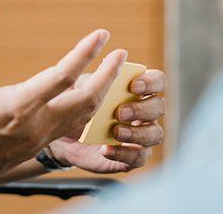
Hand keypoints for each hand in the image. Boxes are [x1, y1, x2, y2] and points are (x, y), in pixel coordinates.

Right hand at [0, 0, 126, 196]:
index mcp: (17, 106)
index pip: (63, 76)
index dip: (86, 53)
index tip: (103, 34)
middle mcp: (34, 125)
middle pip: (87, 101)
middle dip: (108, 76)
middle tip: (121, 54)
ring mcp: (37, 141)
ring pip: (83, 118)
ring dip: (100, 95)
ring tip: (109, 74)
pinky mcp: (33, 149)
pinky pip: (71, 130)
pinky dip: (85, 111)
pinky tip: (85, 99)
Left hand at [47, 68, 167, 173]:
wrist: (63, 135)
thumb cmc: (78, 104)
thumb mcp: (82, 89)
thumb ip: (96, 78)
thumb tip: (105, 64)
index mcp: (138, 89)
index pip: (158, 80)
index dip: (151, 82)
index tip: (133, 86)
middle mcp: (146, 112)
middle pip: (159, 107)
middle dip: (141, 109)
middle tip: (120, 112)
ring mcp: (142, 136)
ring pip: (155, 134)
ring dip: (136, 133)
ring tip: (115, 131)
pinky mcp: (132, 157)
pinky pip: (138, 158)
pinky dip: (123, 153)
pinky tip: (106, 149)